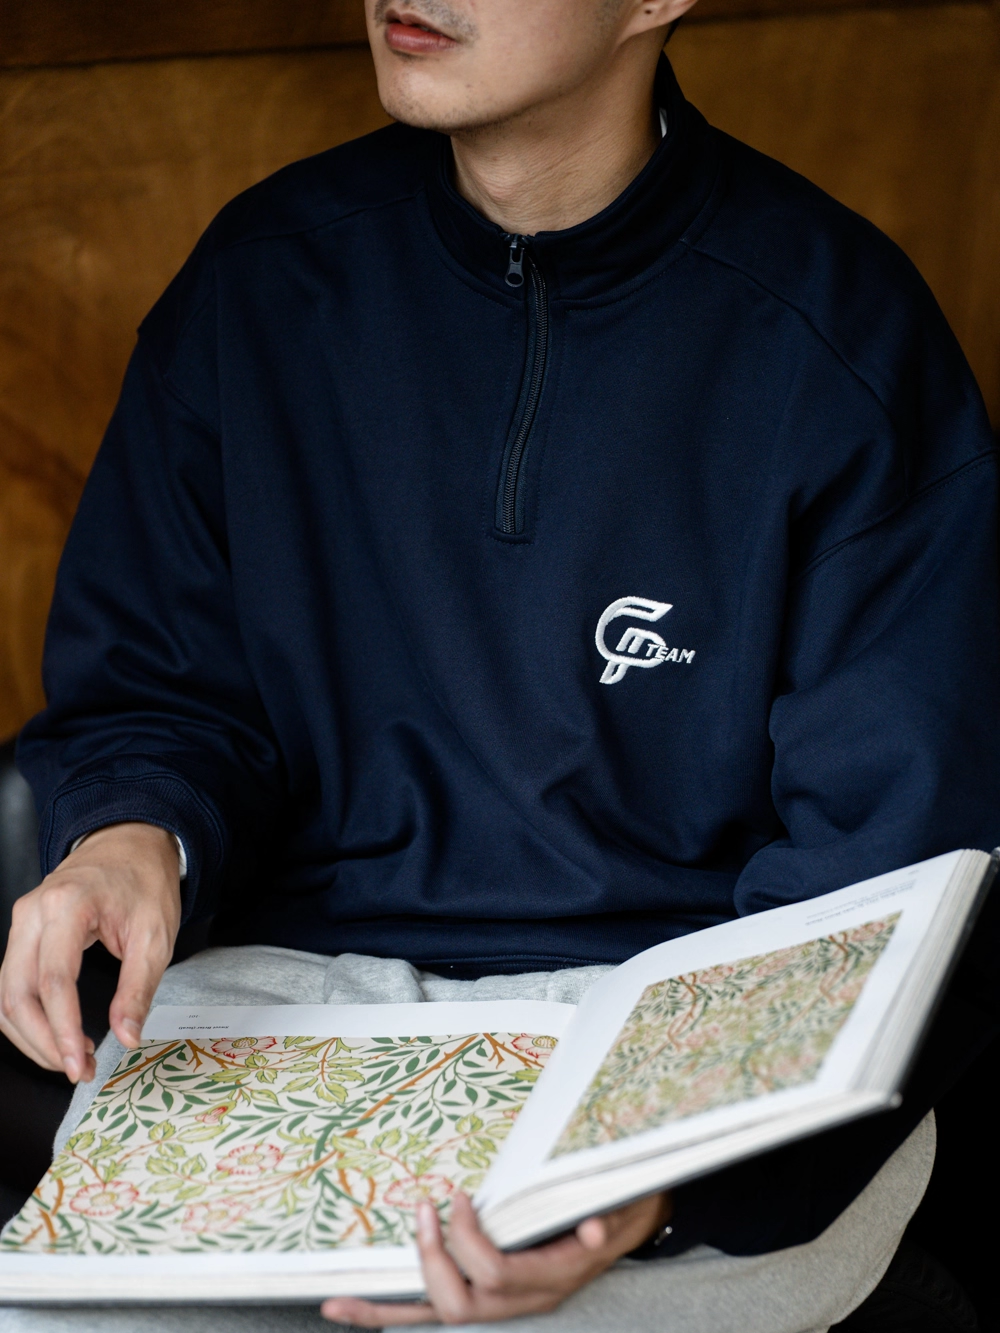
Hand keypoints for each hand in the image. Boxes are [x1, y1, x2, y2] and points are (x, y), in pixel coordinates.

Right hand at [0, 822, 180, 1082]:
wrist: (130, 843)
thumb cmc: (145, 883)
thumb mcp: (156, 935)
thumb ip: (138, 988)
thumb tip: (127, 1037)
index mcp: (68, 906)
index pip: (53, 981)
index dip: (62, 1029)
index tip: (78, 1062)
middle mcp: (33, 913)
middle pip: (18, 993)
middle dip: (44, 1040)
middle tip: (77, 1067)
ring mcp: (21, 922)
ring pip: (5, 994)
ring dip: (31, 1035)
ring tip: (70, 1057)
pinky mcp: (22, 933)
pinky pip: (10, 984)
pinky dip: (26, 1016)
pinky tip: (55, 1034)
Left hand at [321, 1189, 671, 1325]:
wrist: (623, 1228)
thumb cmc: (615, 1209)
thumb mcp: (619, 1210)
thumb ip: (609, 1221)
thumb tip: (593, 1230)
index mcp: (551, 1280)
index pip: (495, 1275)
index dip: (469, 1241)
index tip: (459, 1197)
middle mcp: (522, 1303)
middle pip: (461, 1305)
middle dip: (434, 1259)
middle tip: (426, 1209)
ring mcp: (501, 1307)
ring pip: (439, 1318)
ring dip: (392, 1302)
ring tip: (348, 1288)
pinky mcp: (482, 1301)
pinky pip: (430, 1314)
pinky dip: (383, 1313)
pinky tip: (343, 1307)